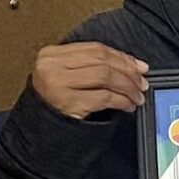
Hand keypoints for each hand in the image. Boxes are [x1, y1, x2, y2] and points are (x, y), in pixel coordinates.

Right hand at [29, 42, 148, 119]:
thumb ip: (91, 66)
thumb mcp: (66, 77)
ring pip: (105, 76)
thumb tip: (131, 64)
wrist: (37, 129)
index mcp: (52, 54)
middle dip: (128, 71)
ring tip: (136, 95)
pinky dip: (121, 100)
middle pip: (102, 61)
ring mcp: (59, 84)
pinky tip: (127, 105)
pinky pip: (104, 97)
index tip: (137, 65)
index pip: (95, 49)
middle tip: (141, 82)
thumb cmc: (53, 103)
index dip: (121, 56)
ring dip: (127, 87)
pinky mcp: (69, 102)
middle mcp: (53, 66)